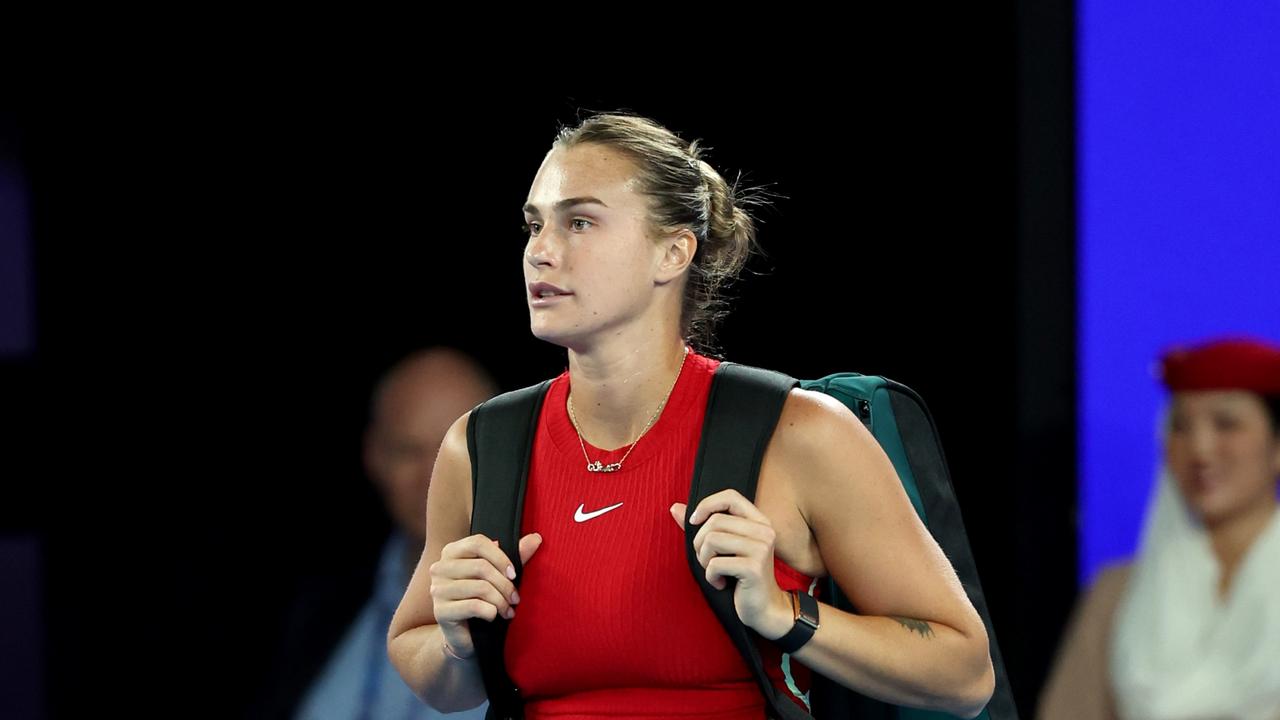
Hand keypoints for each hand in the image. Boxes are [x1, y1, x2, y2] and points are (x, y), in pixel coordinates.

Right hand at [428, 532, 542, 657]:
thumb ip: (516, 556)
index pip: (477, 542)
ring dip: (501, 601)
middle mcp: (440, 568)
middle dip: (505, 585)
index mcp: (451, 552)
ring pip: (480, 587)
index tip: (514, 574)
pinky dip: (491, 612)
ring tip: (508, 611)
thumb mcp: (499, 575)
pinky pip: (474, 606)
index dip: (500, 557)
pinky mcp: (440, 611)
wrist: (464, 636)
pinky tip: (494, 616)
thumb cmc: (482, 600)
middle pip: (481, 566)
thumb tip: (536, 538)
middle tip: (516, 599)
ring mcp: (437, 589)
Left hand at [670, 491, 792, 639]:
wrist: (764, 609)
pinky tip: (720, 583)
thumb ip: (701, 526)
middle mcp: (764, 531)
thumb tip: (675, 507)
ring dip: (704, 560)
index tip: (694, 521)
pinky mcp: (754, 568)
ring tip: (713, 571)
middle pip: (715, 521)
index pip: (731, 496)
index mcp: (759, 522)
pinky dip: (710, 576)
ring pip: (712, 540)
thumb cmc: (740, 577)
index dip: (707, 504)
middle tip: (706, 560)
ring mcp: (761, 549)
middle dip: (700, 543)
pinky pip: (715, 564)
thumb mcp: (722, 548)